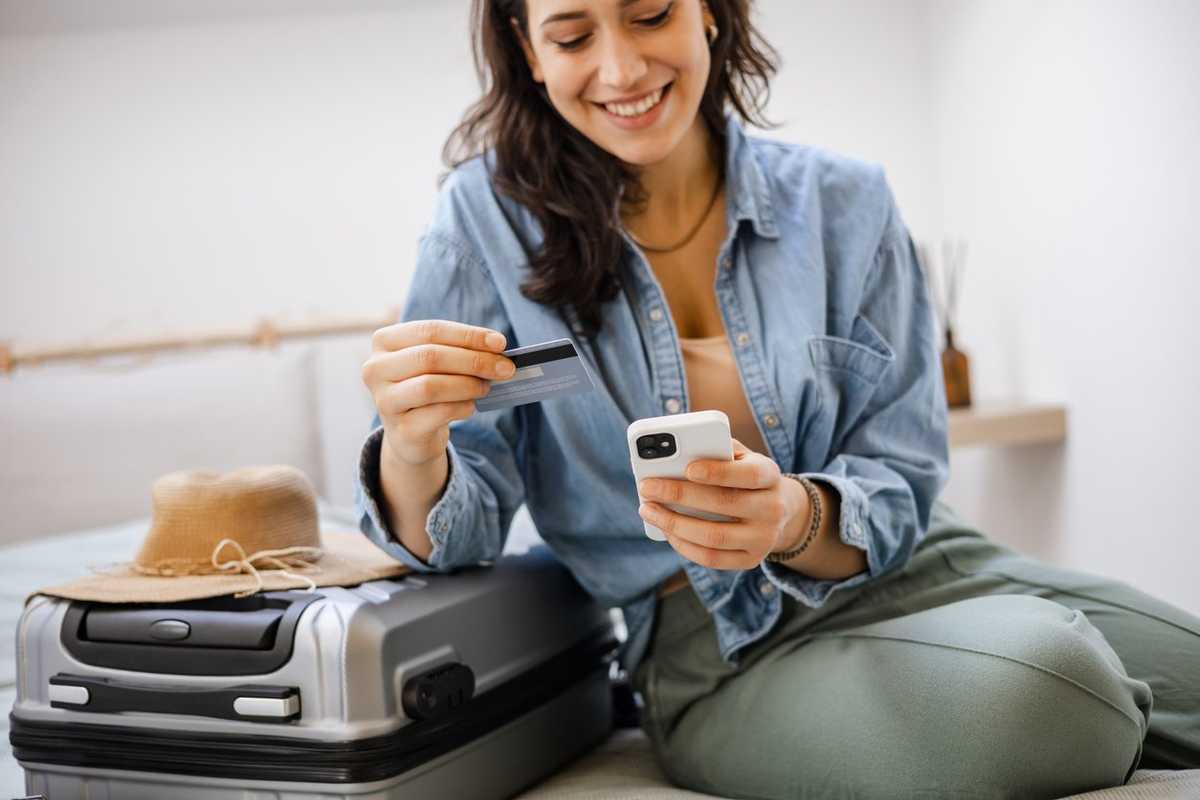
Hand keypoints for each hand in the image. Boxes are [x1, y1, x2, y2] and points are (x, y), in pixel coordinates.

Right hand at [361, 319, 515, 466]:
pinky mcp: (400, 429)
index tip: (500, 343)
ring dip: (468, 385)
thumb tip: (497, 347)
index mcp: (384, 341)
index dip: (468, 335)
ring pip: (431, 386)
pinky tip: (471, 406)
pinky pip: (438, 413)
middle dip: (474, 361)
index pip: (430, 330)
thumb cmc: (428, 386)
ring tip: (486, 387)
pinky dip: (462, 407)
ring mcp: (384, 400)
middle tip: (505, 368)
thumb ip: (460, 350)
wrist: (411, 434)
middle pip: (430, 357)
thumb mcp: (438, 362)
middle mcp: (375, 369)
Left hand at [637, 438, 808, 569]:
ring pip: (713, 537)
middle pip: (724, 504)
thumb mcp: (739, 456)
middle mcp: (773, 508)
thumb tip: (673, 455)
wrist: (779, 510)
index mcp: (770, 475)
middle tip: (647, 487)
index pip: (749, 474)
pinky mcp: (751, 560)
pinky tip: (666, 530)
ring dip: (674, 524)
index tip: (689, 468)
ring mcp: (764, 538)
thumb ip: (714, 449)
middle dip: (679, 495)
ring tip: (648, 510)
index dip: (719, 472)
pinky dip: (683, 545)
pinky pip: (711, 559)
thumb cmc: (744, 475)